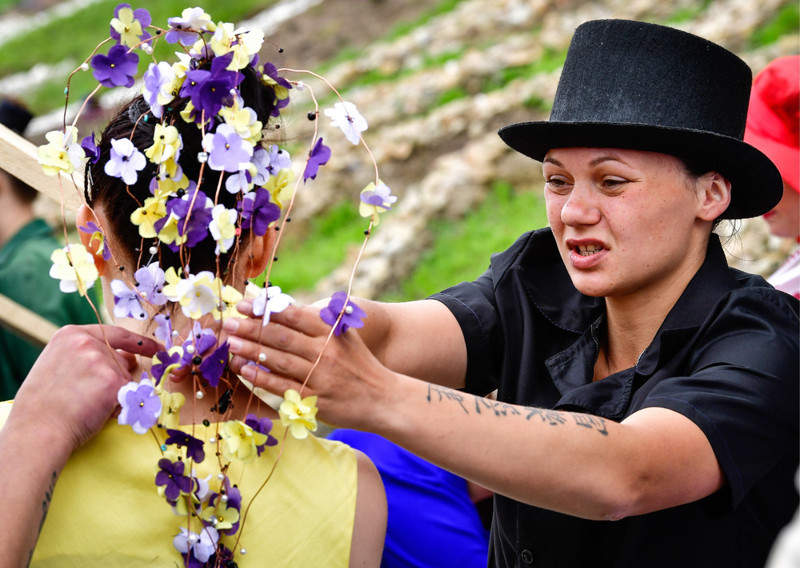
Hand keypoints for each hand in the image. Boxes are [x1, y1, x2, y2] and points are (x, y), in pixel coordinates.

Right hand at [10, 324, 158, 452]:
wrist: (37, 430)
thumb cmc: (45, 405)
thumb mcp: (59, 365)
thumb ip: (88, 355)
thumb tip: (129, 358)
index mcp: (71, 335)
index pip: (116, 334)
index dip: (139, 343)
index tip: (156, 348)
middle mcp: (87, 342)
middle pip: (122, 360)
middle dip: (117, 379)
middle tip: (89, 397)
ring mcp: (102, 360)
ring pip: (126, 379)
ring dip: (116, 394)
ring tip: (87, 405)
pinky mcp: (114, 381)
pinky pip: (129, 394)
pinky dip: (119, 407)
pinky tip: (96, 411)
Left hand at [225, 301, 398, 430]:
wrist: (383, 399)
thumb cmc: (360, 365)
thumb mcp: (346, 336)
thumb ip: (321, 321)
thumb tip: (287, 305)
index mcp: (330, 332)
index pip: (294, 315)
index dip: (267, 308)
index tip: (245, 304)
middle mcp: (324, 352)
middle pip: (281, 337)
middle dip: (252, 328)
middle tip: (229, 322)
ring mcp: (319, 376)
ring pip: (279, 360)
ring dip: (251, 350)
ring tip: (230, 342)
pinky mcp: (315, 399)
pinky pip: (282, 386)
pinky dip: (260, 378)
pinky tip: (243, 370)